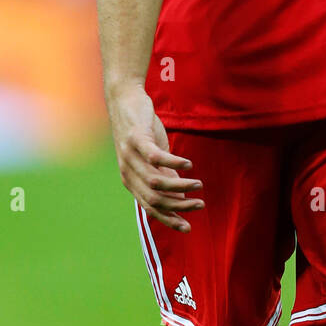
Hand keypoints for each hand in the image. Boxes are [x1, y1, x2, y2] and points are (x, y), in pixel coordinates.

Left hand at [107, 85, 203, 231]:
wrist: (125, 99)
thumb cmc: (141, 130)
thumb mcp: (152, 157)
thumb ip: (164, 176)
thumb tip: (180, 198)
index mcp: (130, 180)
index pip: (150, 207)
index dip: (169, 219)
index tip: (188, 227)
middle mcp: (127, 171)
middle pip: (154, 198)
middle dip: (179, 206)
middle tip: (200, 205)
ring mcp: (130, 155)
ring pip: (156, 181)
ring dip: (180, 186)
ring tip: (198, 184)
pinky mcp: (136, 138)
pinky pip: (156, 157)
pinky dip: (174, 163)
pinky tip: (189, 164)